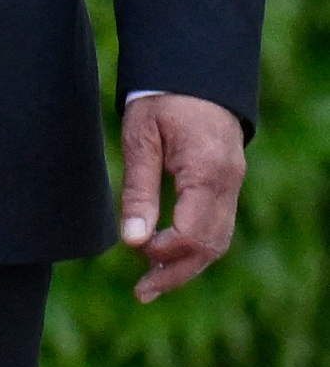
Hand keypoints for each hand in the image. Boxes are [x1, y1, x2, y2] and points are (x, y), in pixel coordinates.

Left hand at [119, 92, 248, 301]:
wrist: (194, 73)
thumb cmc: (162, 100)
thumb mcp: (139, 138)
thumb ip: (137, 190)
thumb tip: (132, 240)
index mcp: (208, 173)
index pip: (193, 234)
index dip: (164, 252)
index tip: (133, 252)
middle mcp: (229, 185)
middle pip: (210, 246)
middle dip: (176, 273)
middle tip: (142, 293)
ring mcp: (233, 186)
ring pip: (218, 241)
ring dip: (186, 266)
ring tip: (150, 285)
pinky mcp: (228, 184)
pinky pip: (217, 226)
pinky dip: (196, 248)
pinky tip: (169, 258)